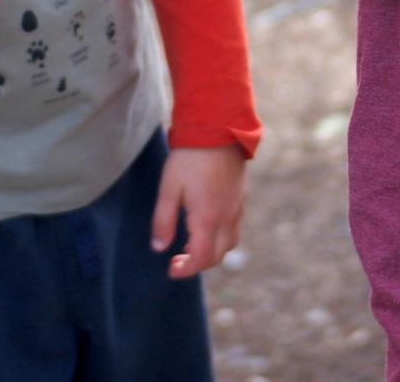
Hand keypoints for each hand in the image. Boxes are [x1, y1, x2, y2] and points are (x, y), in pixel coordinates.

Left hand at [150, 144, 245, 279]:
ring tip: (191, 243)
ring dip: (211, 250)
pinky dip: (221, 236)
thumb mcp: (169, 187)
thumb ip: (163, 220)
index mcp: (208, 218)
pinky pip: (234, 227)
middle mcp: (227, 217)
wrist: (219, 129)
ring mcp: (236, 207)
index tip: (171, 269)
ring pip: (229, 242)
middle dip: (198, 263)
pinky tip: (206, 224)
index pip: (202, 258)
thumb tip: (159, 248)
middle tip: (178, 259)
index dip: (186, 270)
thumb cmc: (191, 157)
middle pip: (218, 255)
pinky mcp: (240, 197)